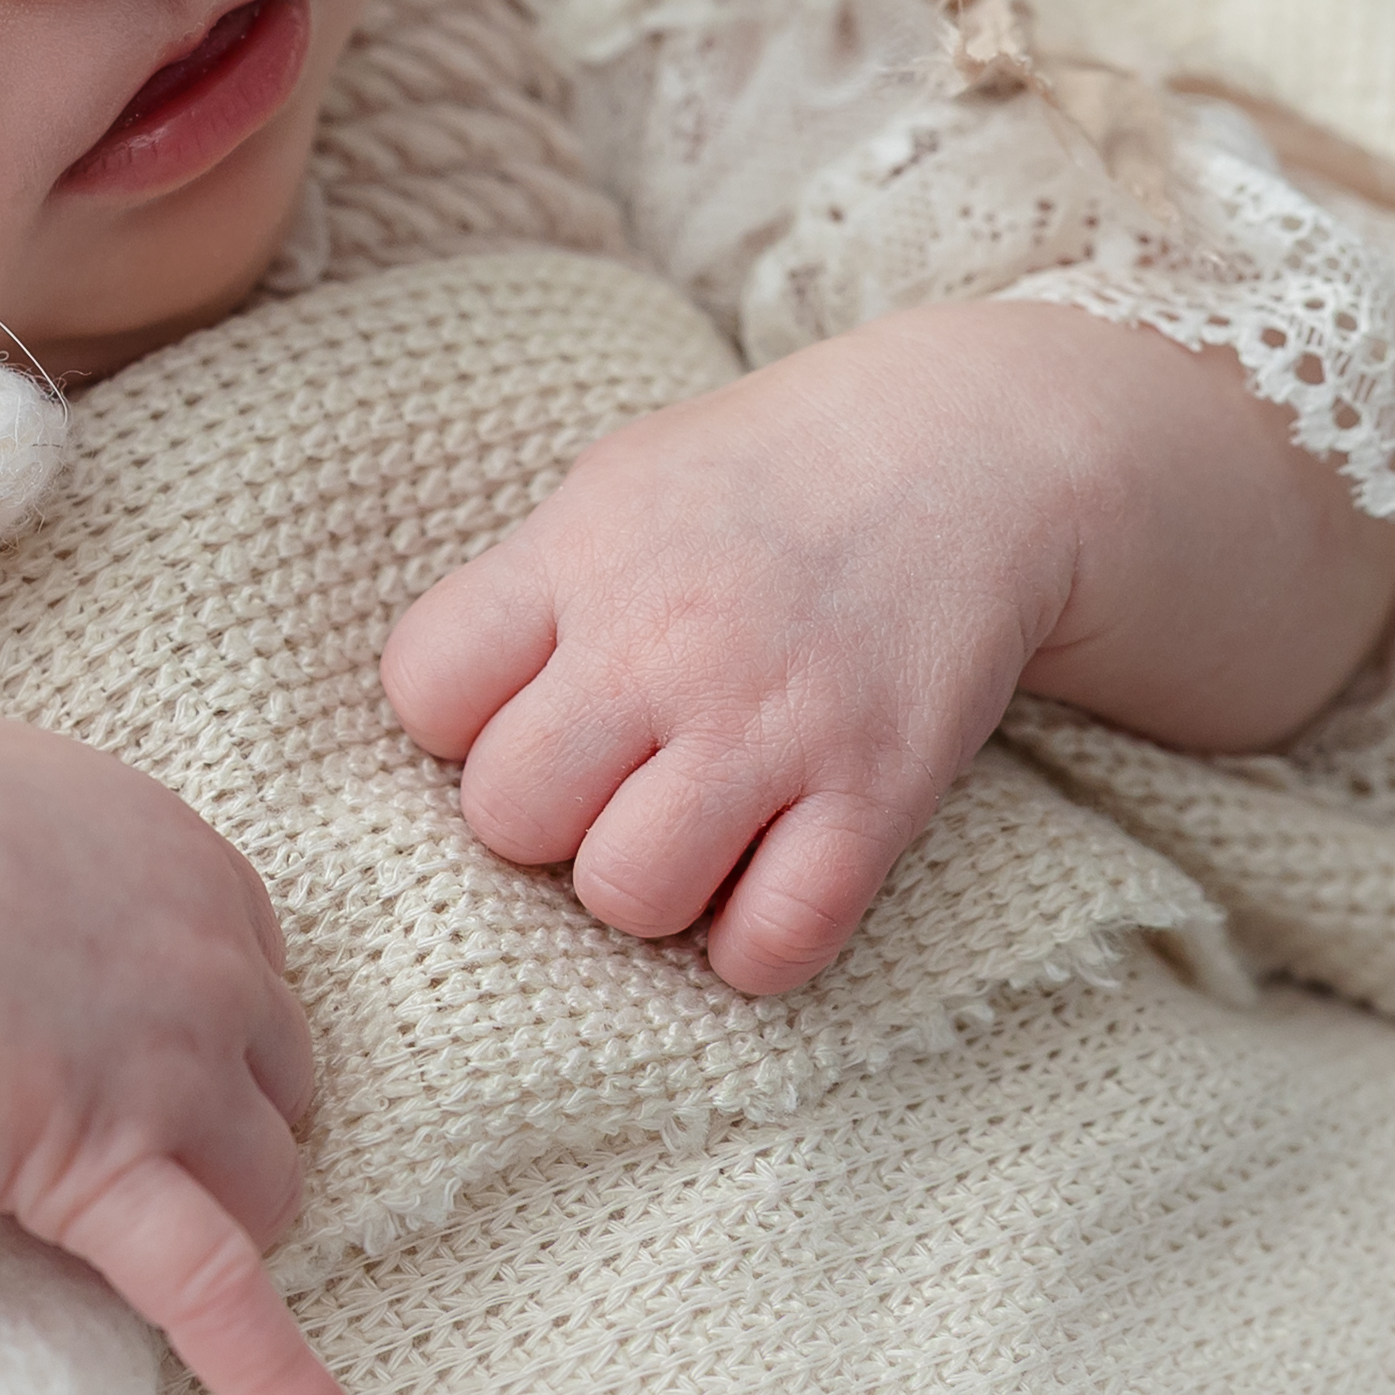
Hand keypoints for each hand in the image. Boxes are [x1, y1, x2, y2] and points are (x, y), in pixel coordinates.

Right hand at [0, 696, 366, 1394]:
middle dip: (224, 1125)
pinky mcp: (111, 1173)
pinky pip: (221, 1295)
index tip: (144, 1059)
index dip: (202, 1032)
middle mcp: (211, 959)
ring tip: (138, 1247)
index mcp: (182, 858)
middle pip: (276, 1079)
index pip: (250, 970)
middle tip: (130, 1150)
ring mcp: (176, 1069)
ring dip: (220, 1221)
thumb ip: (25, 844)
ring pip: (266, 1184)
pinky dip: (284, 1381)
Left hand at [381, 305, 1100, 995]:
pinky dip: (757, 947)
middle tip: (609, 781)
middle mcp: (663, 639)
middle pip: (507, 815)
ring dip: (644, 889)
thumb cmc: (765, 480)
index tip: (523, 708)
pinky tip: (767, 888)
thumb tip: (447, 720)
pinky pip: (774, 940)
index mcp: (581, 552)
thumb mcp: (618, 487)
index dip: (456, 726)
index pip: (424, 690)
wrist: (970, 447)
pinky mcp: (879, 790)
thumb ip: (529, 592)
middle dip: (544, 820)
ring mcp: (773, 719)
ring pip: (624, 893)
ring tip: (685, 834)